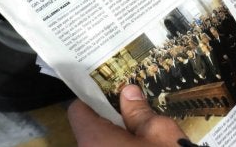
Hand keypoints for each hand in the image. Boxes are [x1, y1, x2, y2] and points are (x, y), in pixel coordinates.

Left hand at [67, 86, 186, 146]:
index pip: (77, 111)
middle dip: (107, 126)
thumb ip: (138, 112)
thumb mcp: (158, 132)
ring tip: (138, 143)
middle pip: (87, 133)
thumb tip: (128, 93)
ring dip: (111, 144)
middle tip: (131, 122)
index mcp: (94, 139)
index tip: (111, 98)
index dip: (93, 101)